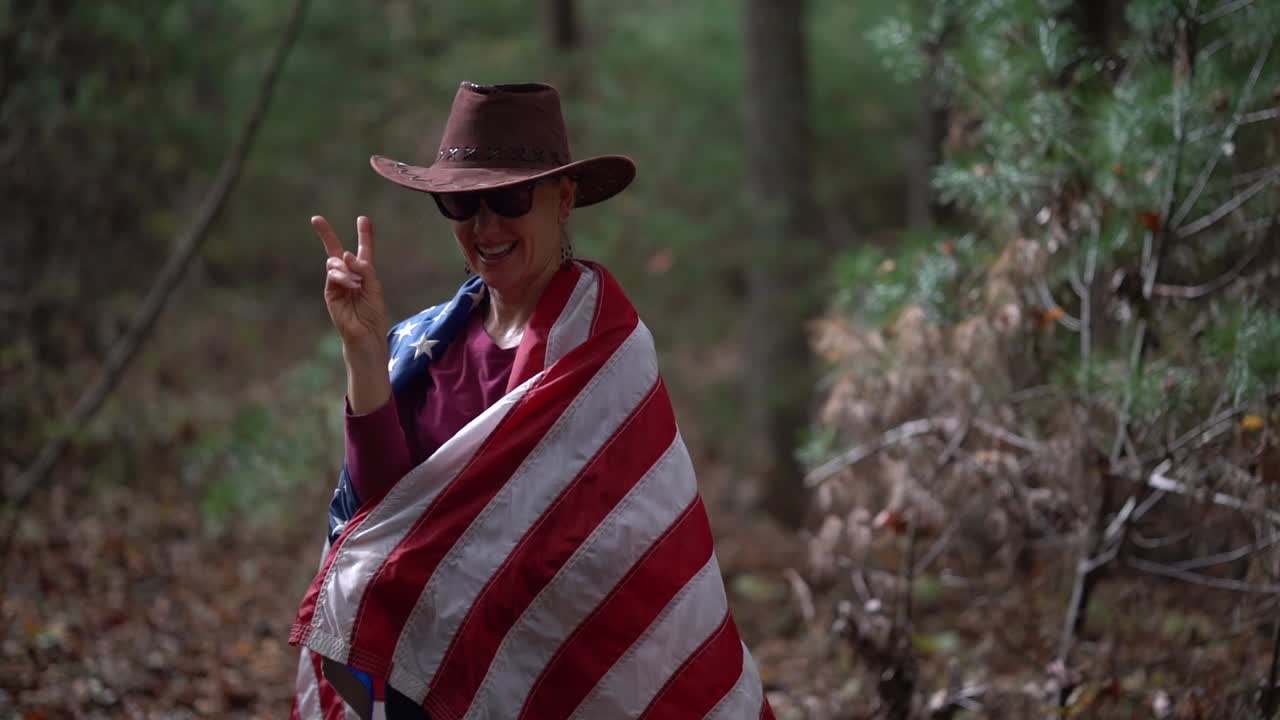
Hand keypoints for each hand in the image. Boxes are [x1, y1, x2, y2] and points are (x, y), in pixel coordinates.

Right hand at [314, 215, 388, 357]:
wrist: (366, 334)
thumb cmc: (373, 313)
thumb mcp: (374, 287)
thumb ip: (364, 268)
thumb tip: (346, 254)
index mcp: (364, 274)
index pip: (364, 250)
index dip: (364, 234)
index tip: (363, 218)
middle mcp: (349, 276)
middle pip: (337, 251)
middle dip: (326, 234)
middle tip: (316, 219)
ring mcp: (338, 284)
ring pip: (335, 263)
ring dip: (346, 269)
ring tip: (356, 284)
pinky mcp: (330, 293)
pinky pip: (333, 275)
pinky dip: (343, 277)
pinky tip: (352, 285)